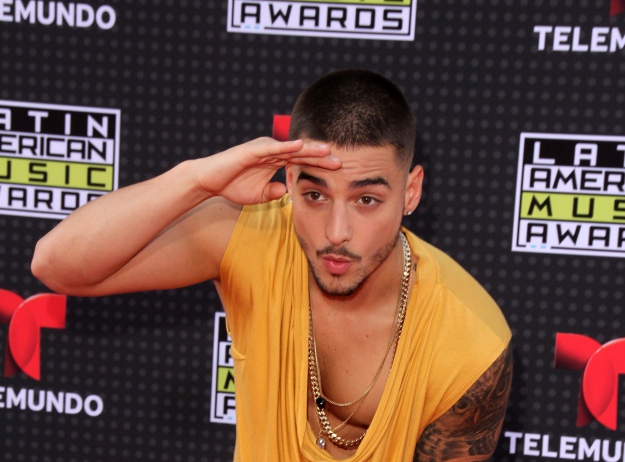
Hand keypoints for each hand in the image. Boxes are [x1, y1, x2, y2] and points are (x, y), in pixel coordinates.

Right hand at [194, 137, 340, 203]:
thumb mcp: (259, 195)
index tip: (338, 170)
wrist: (209, 181)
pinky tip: (299, 146)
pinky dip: (286, 147)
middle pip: (301, 153)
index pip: (302, 162)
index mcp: (276, 161)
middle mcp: (272, 152)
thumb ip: (274, 192)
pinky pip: (272, 148)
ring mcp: (263, 149)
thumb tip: (286, 192)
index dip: (319, 165)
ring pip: (290, 148)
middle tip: (340, 161)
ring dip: (308, 150)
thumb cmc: (232, 186)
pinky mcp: (252, 150)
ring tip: (326, 151)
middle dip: (320, 157)